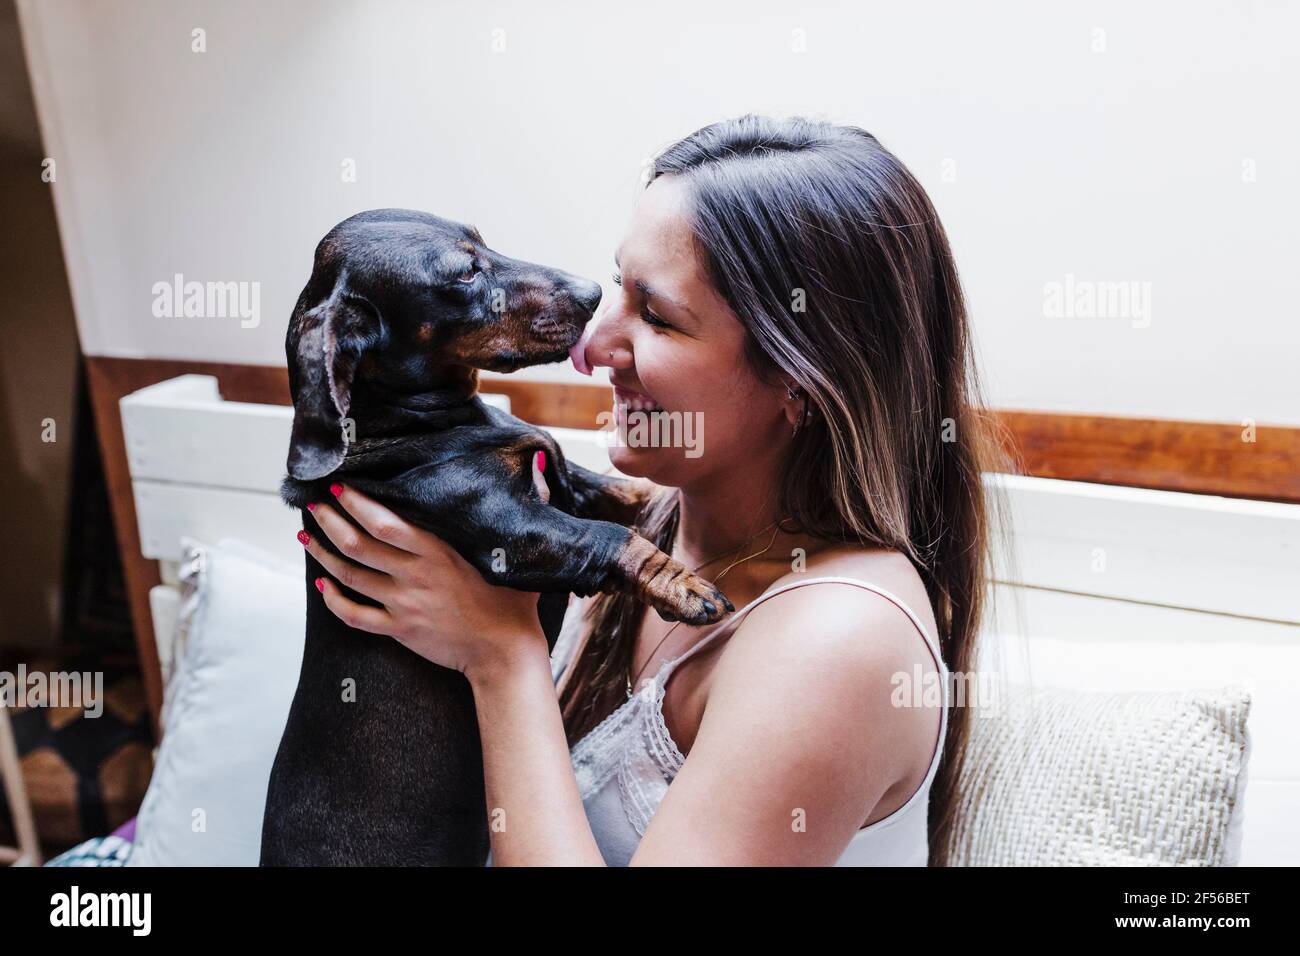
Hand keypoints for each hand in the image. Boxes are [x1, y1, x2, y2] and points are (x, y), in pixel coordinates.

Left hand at [299, 451, 553, 682]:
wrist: (505, 653)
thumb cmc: (514, 600)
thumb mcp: (522, 546)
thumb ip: (533, 499)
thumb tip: (541, 460)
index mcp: (440, 551)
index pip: (386, 521)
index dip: (357, 503)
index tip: (339, 486)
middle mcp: (416, 575)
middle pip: (358, 544)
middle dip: (330, 521)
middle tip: (314, 504)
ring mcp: (404, 604)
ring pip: (350, 575)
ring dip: (323, 554)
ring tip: (307, 534)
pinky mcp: (399, 630)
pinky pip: (355, 616)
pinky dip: (334, 600)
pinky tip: (321, 587)